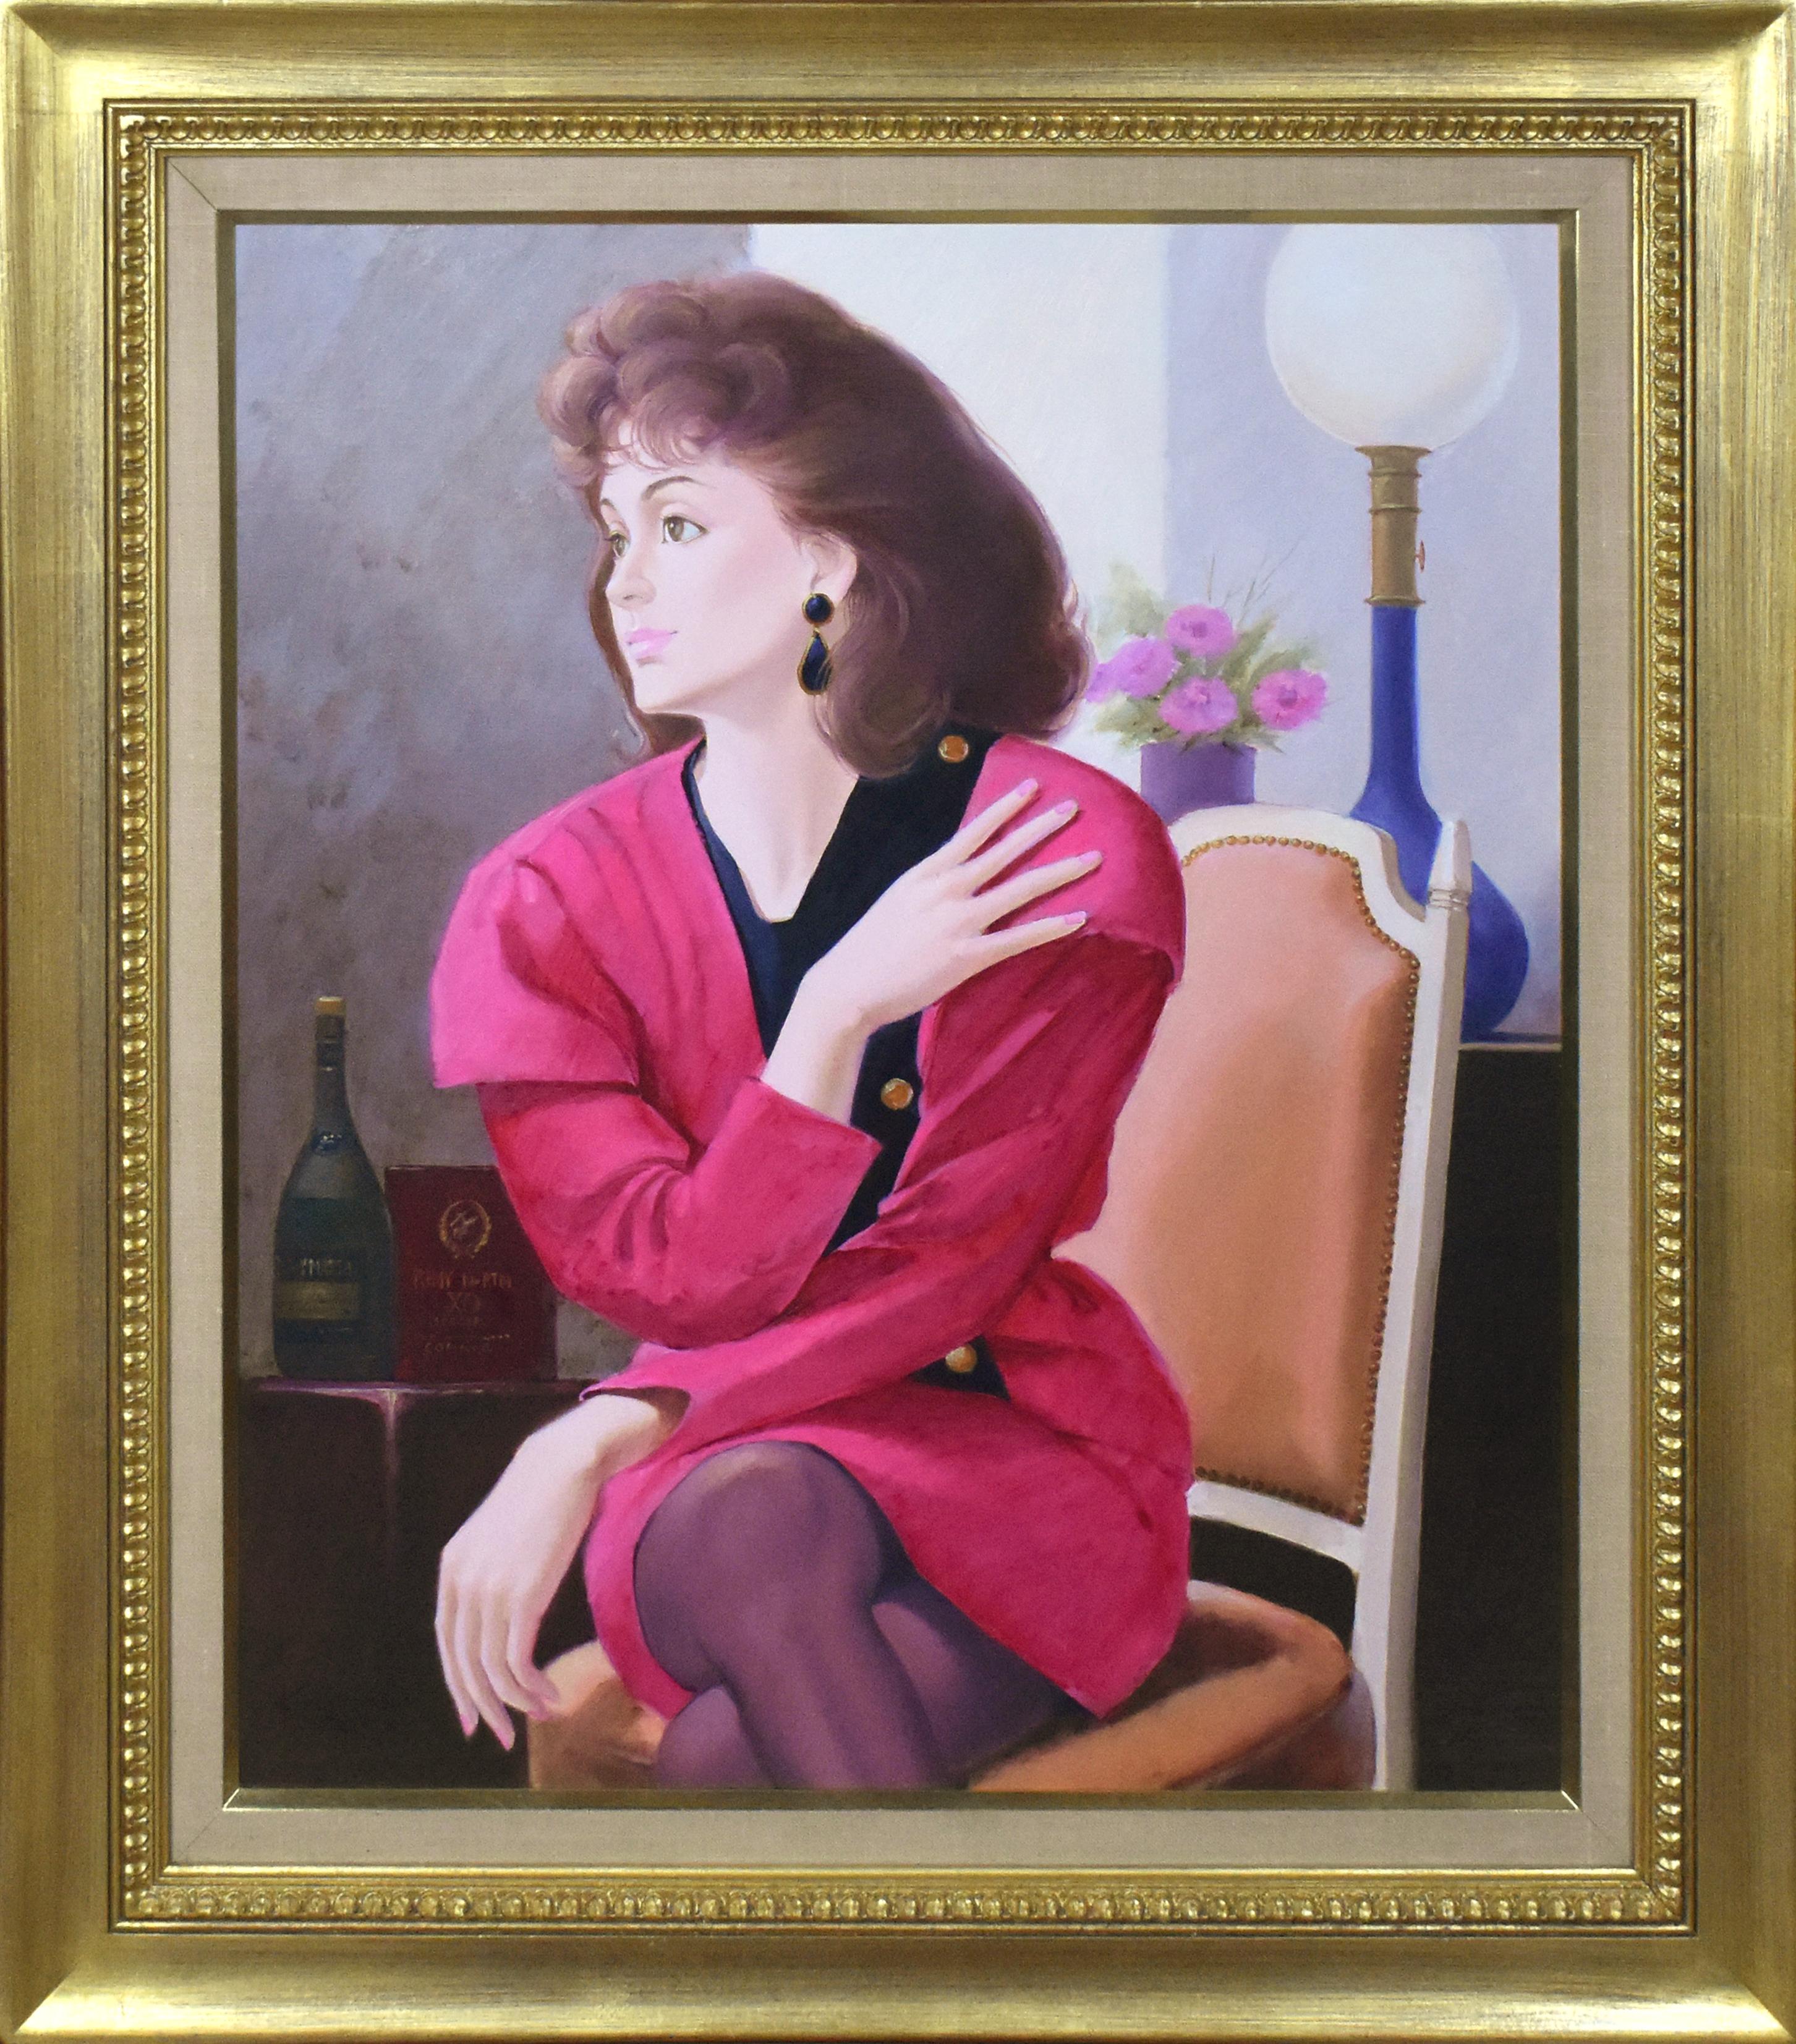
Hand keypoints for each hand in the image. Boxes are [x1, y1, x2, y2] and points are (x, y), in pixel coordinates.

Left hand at [434, 1391, 680, 1747]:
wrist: (563, 1465)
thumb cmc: (542, 1497)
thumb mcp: (499, 1537)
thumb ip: (490, 1572)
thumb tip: (500, 1612)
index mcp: (452, 1570)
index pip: (448, 1644)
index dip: (458, 1686)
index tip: (473, 1718)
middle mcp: (462, 1584)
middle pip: (465, 1665)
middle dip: (484, 1707)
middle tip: (503, 1737)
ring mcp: (489, 1592)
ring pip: (493, 1670)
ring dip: (516, 1702)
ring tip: (541, 1713)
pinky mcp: (520, 1597)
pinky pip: (517, 1661)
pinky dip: (531, 1687)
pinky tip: (549, 1695)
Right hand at [801, 778, 1098, 1035]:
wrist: (847, 986)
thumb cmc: (869, 949)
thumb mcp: (896, 902)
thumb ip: (927, 887)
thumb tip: (955, 876)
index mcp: (925, 874)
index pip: (973, 832)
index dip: (1005, 808)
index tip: (1031, 787)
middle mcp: (945, 890)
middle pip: (1004, 851)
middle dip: (1042, 827)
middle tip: (1074, 807)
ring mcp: (958, 922)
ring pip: (1020, 888)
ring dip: (1060, 870)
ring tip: (1093, 857)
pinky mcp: (967, 956)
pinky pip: (1019, 938)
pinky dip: (1051, 927)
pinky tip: (1079, 917)